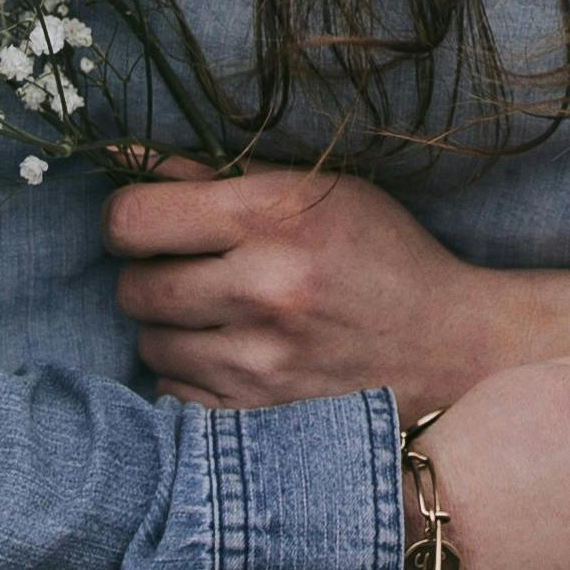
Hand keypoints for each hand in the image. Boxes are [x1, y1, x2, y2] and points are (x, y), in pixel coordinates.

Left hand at [108, 159, 569, 418]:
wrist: (450, 345)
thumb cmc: (379, 253)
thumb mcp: (314, 191)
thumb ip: (212, 174)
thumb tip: (119, 155)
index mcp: (273, 216)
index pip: (131, 219)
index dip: (128, 219)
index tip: (151, 223)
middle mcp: (264, 288)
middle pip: (132, 286)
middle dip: (149, 274)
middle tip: (187, 269)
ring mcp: (261, 361)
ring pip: (149, 342)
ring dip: (169, 326)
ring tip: (216, 312)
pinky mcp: (261, 414)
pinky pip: (173, 390)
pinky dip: (190, 372)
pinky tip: (231, 352)